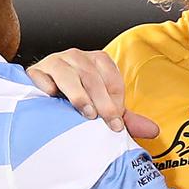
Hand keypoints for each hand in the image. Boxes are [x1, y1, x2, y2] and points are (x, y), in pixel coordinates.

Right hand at [27, 49, 159, 139]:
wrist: (42, 96)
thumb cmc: (76, 101)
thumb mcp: (102, 107)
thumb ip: (125, 118)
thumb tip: (153, 131)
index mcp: (96, 62)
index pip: (111, 77)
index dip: (116, 101)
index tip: (116, 124)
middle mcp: (77, 57)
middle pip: (93, 77)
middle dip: (103, 103)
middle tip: (108, 124)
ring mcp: (55, 62)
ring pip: (69, 74)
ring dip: (79, 95)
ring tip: (87, 113)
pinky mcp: (35, 72)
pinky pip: (41, 77)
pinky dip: (47, 87)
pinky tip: (51, 99)